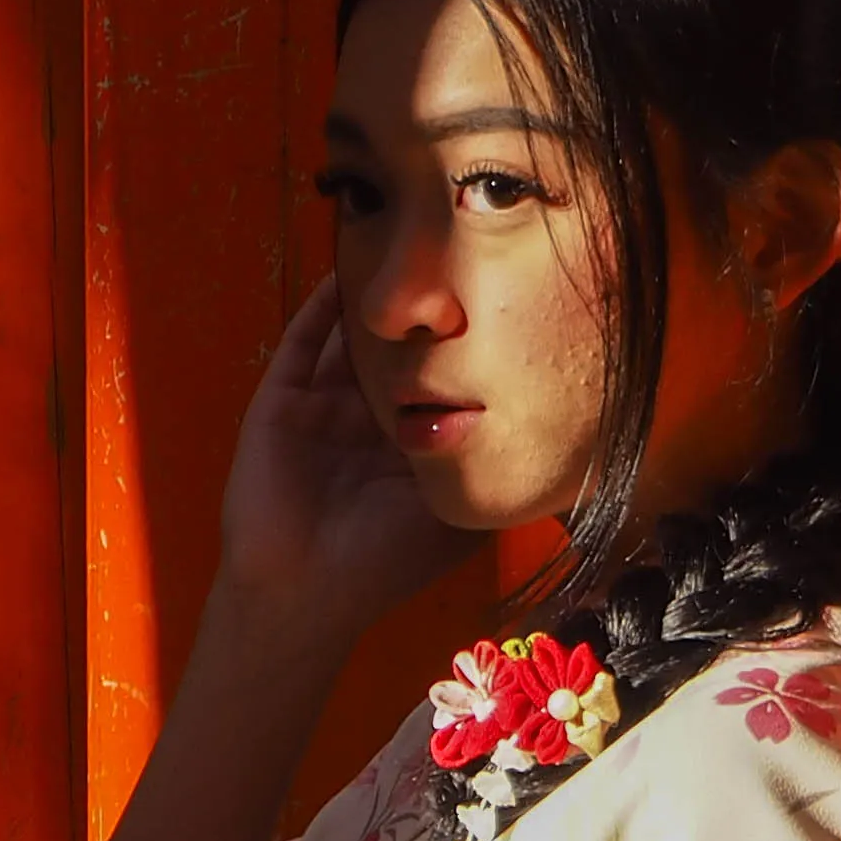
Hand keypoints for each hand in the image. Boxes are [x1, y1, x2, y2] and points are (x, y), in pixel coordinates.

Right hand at [214, 276, 482, 640]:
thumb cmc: (383, 564)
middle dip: (418, 314)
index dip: (461, 345)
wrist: (303, 593)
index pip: (437, 381)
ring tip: (398, 247)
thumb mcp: (458, 517)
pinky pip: (302, 345)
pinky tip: (347, 273)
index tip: (498, 298)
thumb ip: (489, 473)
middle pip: (393, 352)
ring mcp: (321, 409)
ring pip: (347, 340)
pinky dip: (320, 309)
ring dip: (370, 303)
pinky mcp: (282, 402)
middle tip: (449, 255)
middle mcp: (365, 421)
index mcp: (406, 447)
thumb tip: (558, 440)